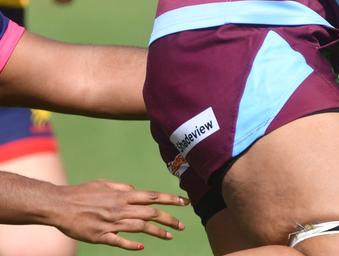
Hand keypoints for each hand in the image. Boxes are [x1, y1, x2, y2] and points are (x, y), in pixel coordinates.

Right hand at [51, 180, 187, 249]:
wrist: (60, 205)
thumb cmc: (83, 193)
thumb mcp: (106, 184)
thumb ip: (122, 188)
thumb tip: (135, 190)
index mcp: (123, 195)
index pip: (152, 196)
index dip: (170, 199)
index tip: (184, 202)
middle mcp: (120, 208)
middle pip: (150, 213)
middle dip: (169, 218)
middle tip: (182, 224)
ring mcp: (111, 223)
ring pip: (139, 228)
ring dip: (157, 232)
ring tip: (170, 235)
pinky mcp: (99, 236)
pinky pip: (118, 241)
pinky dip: (131, 245)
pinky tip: (142, 247)